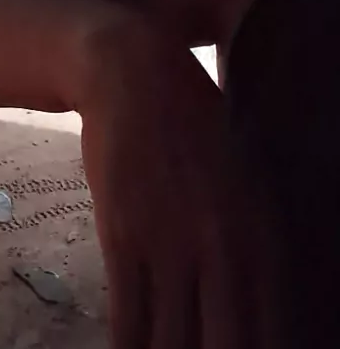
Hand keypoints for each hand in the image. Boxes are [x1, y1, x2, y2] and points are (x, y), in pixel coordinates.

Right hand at [80, 20, 288, 348]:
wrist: (136, 75)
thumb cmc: (194, 123)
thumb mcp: (245, 180)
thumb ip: (255, 244)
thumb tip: (259, 305)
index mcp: (264, 234)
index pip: (273, 332)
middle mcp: (224, 247)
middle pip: (226, 348)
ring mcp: (171, 243)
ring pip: (174, 344)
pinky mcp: (124, 238)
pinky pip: (129, 320)